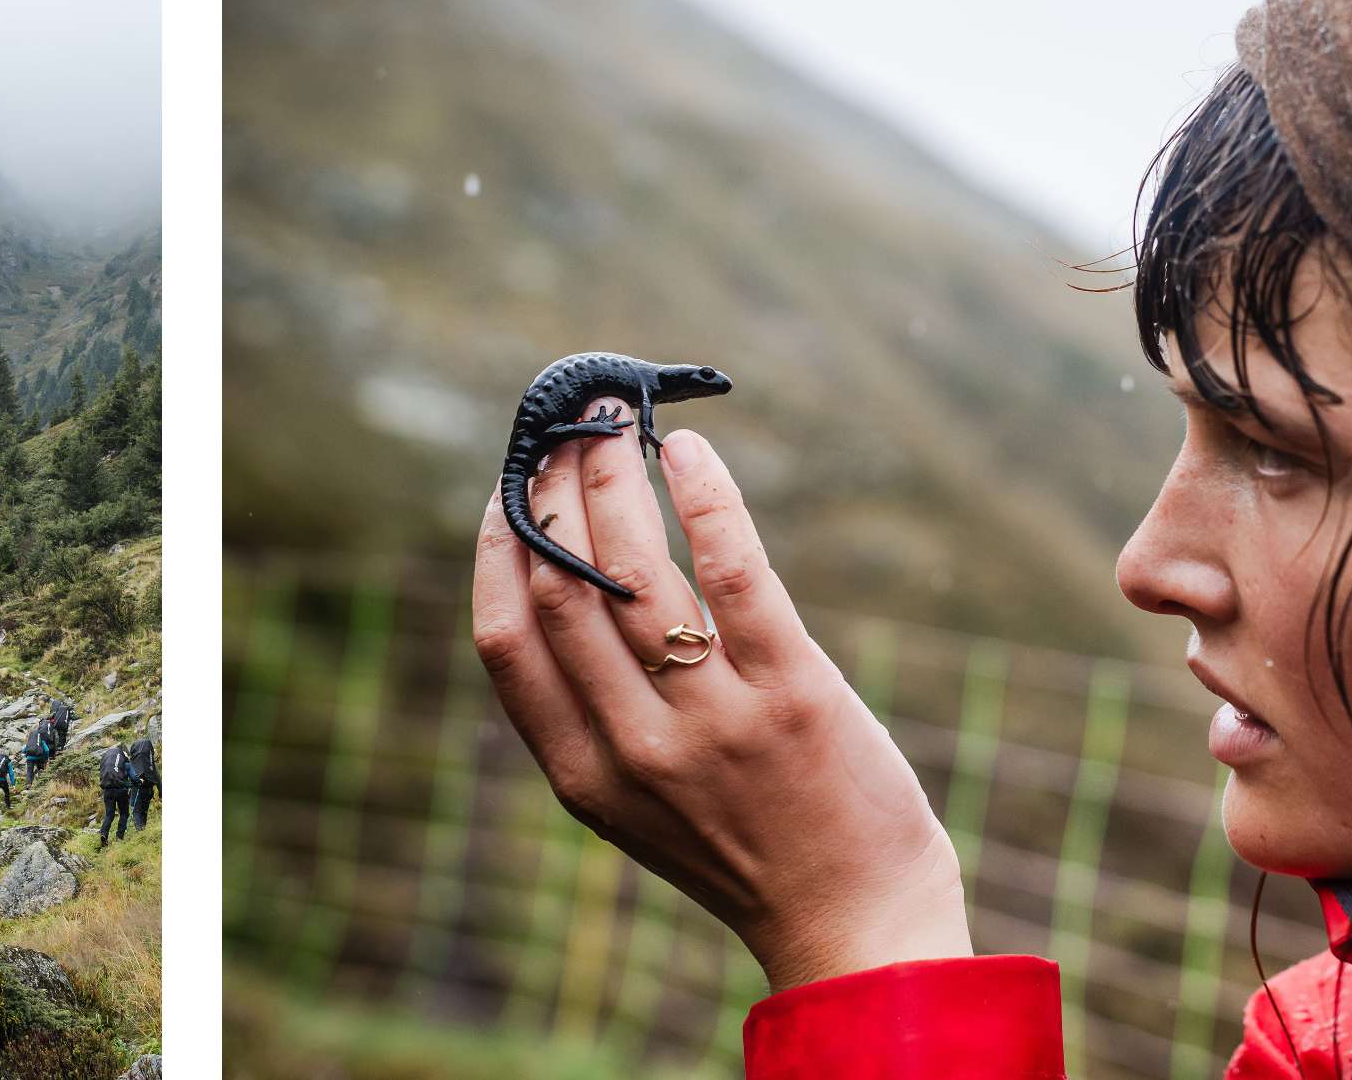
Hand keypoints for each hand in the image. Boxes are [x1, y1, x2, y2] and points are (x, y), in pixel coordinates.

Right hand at [470, 399, 972, 991]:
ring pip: (633, 571)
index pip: (505, 640)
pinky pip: (735, 573)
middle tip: (567, 432)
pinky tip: (689, 455)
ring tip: (616, 424)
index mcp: (583, 776)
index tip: (505, 492)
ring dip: (614, 479)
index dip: (496, 551)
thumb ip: (592, 717)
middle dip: (553, 493)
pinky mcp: (794, 693)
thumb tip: (556, 587)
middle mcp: (636, 748)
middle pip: (563, 588)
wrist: (855, 927)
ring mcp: (714, 721)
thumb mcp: (636, 803)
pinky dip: (705, 500)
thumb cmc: (744, 849)